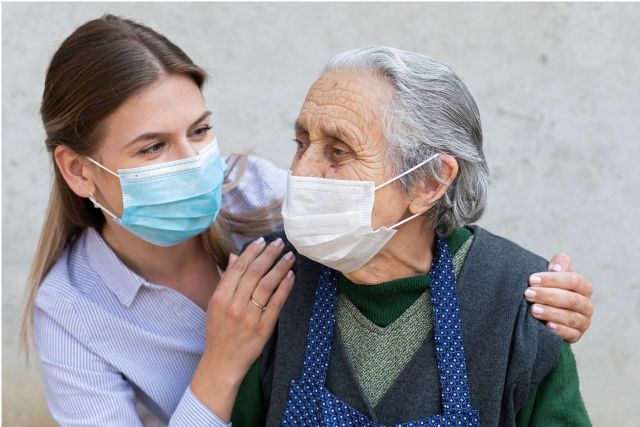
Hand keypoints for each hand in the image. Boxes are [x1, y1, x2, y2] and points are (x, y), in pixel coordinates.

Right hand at [191, 236, 294, 420]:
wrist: (222, 362)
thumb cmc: (218, 332)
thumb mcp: (215, 304)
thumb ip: (226, 280)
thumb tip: (234, 256)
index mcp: (220, 297)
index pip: (238, 267)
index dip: (252, 251)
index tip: (262, 240)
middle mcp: (234, 305)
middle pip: (254, 273)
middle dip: (268, 255)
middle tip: (280, 243)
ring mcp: (249, 317)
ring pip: (266, 285)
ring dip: (279, 268)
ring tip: (289, 256)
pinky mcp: (263, 328)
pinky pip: (276, 303)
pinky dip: (284, 287)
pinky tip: (291, 276)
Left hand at [524, 253, 593, 342]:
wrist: (548, 311)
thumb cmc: (551, 288)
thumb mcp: (554, 274)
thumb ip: (559, 264)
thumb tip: (556, 267)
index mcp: (583, 287)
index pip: (574, 281)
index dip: (553, 279)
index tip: (531, 279)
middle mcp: (586, 305)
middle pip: (572, 299)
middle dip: (548, 296)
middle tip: (528, 294)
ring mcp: (583, 321)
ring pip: (571, 317)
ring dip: (551, 313)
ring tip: (533, 310)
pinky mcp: (577, 335)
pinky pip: (572, 334)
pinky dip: (560, 330)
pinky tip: (547, 326)